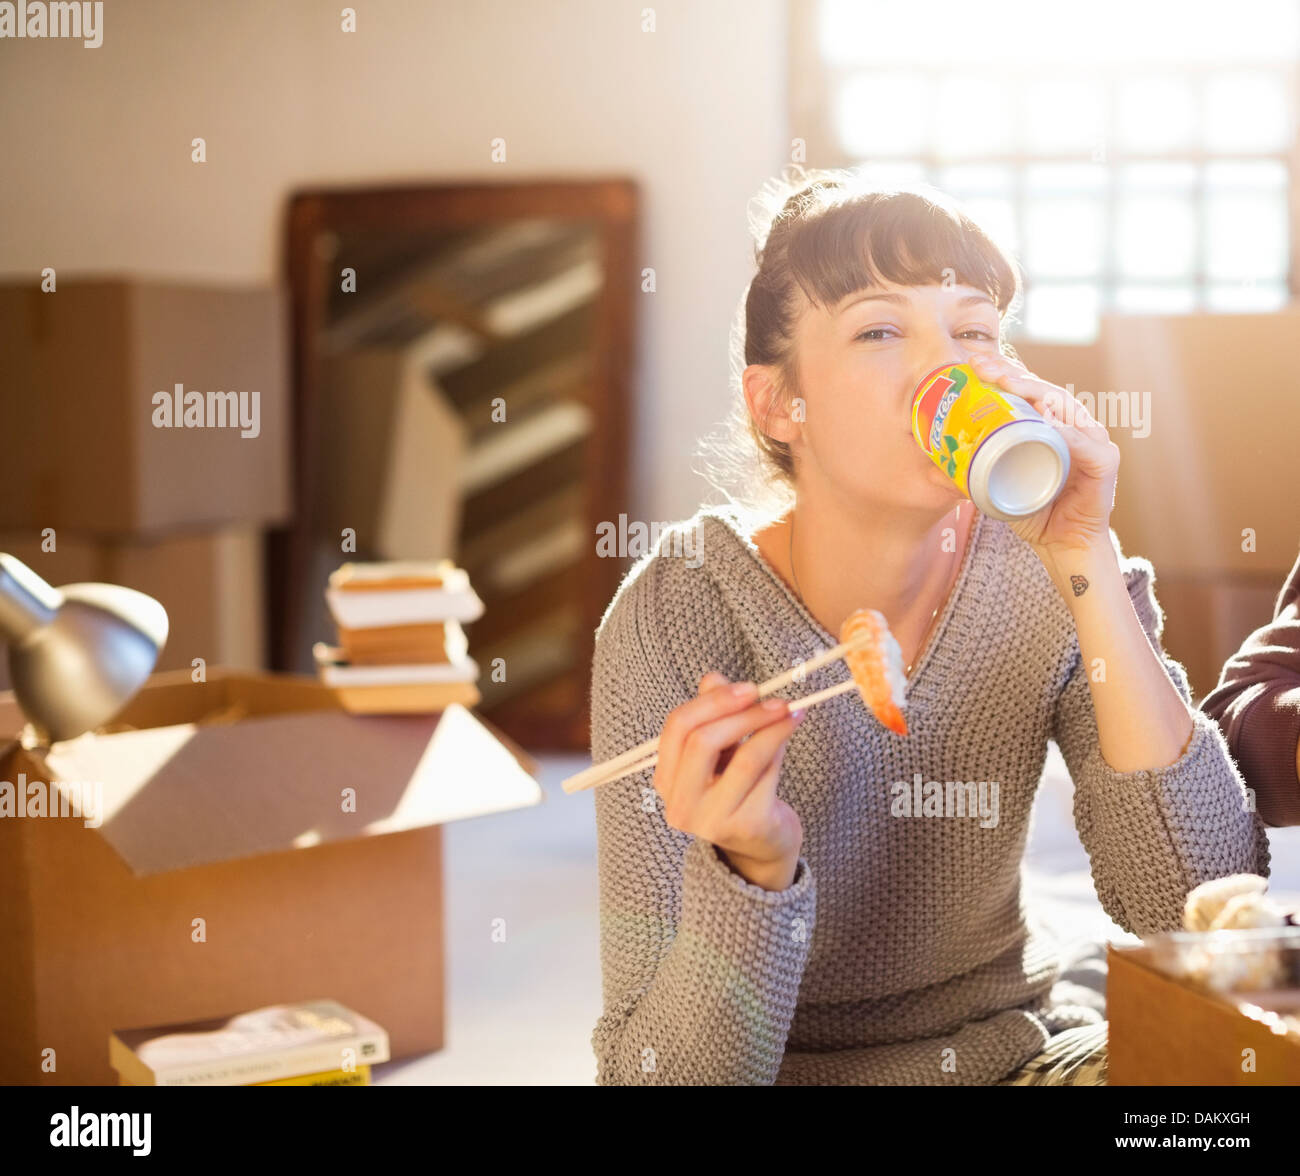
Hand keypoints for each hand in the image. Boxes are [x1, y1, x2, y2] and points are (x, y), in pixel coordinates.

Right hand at [653, 671, 806, 890]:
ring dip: (771, 727)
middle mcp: (681, 803)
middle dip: (741, 713)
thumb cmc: (738, 790)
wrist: (762, 845)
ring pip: (743, 758)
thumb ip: (713, 715)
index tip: (747, 688)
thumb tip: (712, 678)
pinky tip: (790, 733)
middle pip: (702, 741)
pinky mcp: (747, 826)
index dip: (712, 701)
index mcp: (667, 779)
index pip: (677, 728)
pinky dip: (781, 748)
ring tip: (792, 711)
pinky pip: (767, 775)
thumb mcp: (721, 751)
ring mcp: (712, 819)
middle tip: (774, 699)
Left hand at [968, 350, 1119, 560]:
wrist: (1062, 546)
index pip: (1029, 391)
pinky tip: (1045, 417)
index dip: (1004, 372)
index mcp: (1052, 426)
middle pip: (1045, 391)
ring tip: (1007, 382)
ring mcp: (1092, 442)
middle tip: (983, 366)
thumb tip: (933, 467)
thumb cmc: (1034, 512)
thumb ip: (970, 475)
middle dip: (1013, 373)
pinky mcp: (1104, 463)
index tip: (974, 364)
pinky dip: (1065, 431)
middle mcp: (1074, 427)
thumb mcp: (996, 489)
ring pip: (1064, 407)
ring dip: (1036, 391)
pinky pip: (1085, 443)